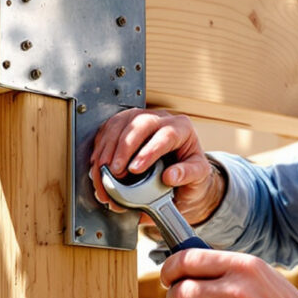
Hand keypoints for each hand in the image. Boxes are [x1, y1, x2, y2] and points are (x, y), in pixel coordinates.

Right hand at [88, 108, 224, 224]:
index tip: (135, 169)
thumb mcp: (199, 177)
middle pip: (139, 123)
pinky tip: (98, 165)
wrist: (181, 176)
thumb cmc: (191, 174)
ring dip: (107, 150)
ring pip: (119, 124)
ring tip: (104, 173)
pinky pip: (108, 130)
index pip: (166, 135)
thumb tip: (171, 176)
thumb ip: (188, 175)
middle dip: (123, 148)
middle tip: (115, 171)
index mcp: (182, 128)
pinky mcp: (124, 126)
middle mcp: (161, 119)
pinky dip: (100, 149)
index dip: (148, 152)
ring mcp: (141, 120)